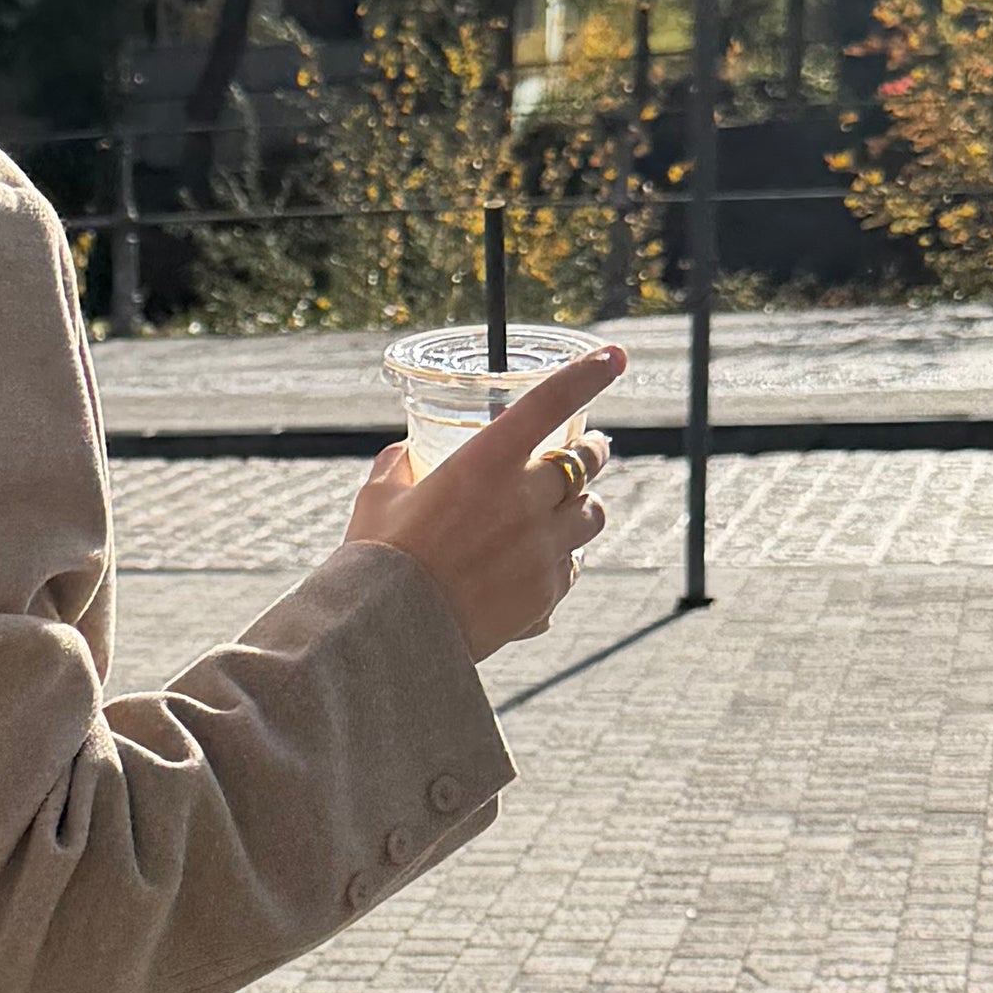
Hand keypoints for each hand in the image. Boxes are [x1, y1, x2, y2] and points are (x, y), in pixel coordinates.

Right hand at [340, 345, 626, 661]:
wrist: (393, 635)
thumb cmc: (378, 559)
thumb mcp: (378, 498)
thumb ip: (399, 465)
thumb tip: (406, 454)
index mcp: (486, 462)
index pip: (551, 403)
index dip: (588, 374)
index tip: (614, 357)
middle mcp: (526, 499)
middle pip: (586, 462)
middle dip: (593, 450)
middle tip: (593, 447)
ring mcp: (543, 548)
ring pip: (591, 515)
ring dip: (584, 507)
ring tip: (572, 510)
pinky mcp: (547, 593)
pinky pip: (572, 568)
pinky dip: (562, 561)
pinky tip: (541, 566)